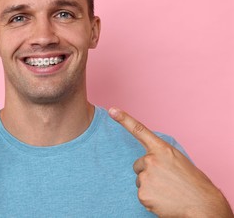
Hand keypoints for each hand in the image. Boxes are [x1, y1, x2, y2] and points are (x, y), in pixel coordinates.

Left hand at [109, 107, 232, 217]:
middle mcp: (151, 160)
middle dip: (148, 173)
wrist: (203, 205)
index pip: (139, 130)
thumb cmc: (194, 183)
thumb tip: (149, 163)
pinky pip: (142, 195)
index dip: (124, 119)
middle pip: (138, 165)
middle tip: (166, 181)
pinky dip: (151, 200)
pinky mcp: (143, 193)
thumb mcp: (179, 161)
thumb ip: (162, 157)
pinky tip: (165, 201)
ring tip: (169, 191)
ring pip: (140, 181)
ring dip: (151, 186)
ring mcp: (146, 177)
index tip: (112, 110)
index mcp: (162, 149)